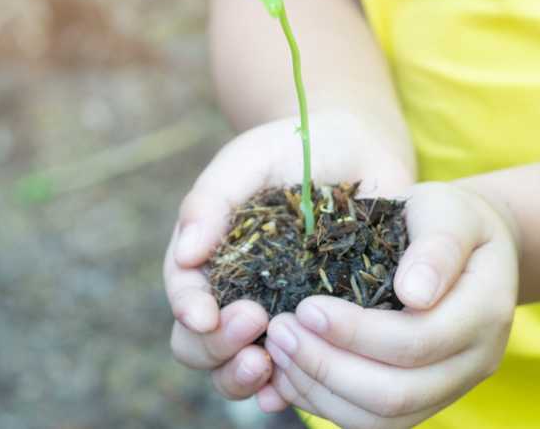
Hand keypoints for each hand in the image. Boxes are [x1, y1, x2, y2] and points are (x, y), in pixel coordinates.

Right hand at [164, 111, 413, 403]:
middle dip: (216, 346)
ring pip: (235, 368)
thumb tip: (186, 253)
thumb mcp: (248, 159)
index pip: (182, 292)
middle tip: (253, 322)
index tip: (206, 313)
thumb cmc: (293, 148)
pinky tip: (290, 388)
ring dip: (240, 376)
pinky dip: (281, 391)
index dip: (188, 308)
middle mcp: (232, 292)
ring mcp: (273, 315)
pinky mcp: (315, 331)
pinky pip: (289, 375)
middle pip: (199, 343)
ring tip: (268, 362)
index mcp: (208, 254)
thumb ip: (211, 199)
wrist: (357, 150)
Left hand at [259, 182, 520, 427]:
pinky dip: (324, 402)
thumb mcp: (447, 211)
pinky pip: (370, 421)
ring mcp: (448, 387)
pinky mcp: (421, 397)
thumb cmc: (449, 218)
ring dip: (319, 390)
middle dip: (328, 367)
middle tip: (280, 331)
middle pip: (396, 394)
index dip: (356, 332)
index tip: (306, 306)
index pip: (418, 342)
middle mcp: (473, 362)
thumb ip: (437, 246)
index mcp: (484, 312)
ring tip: (277, 348)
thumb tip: (415, 293)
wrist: (467, 242)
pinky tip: (288, 372)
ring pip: (380, 419)